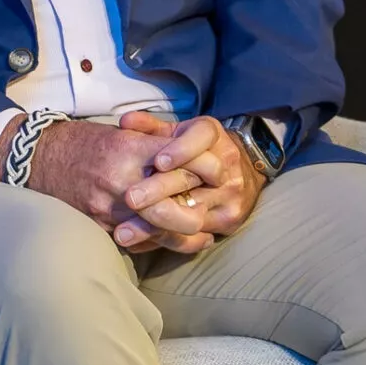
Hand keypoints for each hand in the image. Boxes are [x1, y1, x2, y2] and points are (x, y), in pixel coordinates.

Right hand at [0, 115, 213, 254]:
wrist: (38, 157)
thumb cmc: (84, 142)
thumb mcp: (121, 133)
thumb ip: (154, 143)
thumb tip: (192, 153)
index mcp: (132, 150)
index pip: (185, 163)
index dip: (208, 170)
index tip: (218, 172)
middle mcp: (124, 180)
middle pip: (177, 210)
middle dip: (199, 214)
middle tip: (211, 212)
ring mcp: (110, 207)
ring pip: (159, 232)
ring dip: (184, 235)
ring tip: (202, 234)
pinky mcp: (100, 225)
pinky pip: (136, 240)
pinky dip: (156, 242)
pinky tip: (170, 241)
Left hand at [118, 112, 262, 243]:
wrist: (241, 171)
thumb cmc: (196, 148)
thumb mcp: (176, 133)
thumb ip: (150, 127)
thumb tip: (125, 121)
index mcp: (214, 136)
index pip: (201, 138)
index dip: (180, 150)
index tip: (157, 162)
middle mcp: (227, 165)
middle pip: (193, 179)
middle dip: (159, 190)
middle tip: (129, 198)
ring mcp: (230, 195)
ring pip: (191, 213)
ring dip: (154, 223)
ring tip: (124, 230)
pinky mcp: (229, 220)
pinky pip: (195, 235)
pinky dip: (165, 239)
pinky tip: (139, 243)